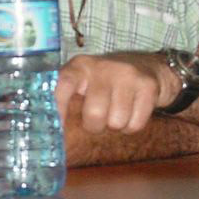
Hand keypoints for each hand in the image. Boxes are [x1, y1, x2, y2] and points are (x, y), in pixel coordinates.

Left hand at [56, 52, 175, 134]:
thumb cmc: (108, 81)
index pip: (64, 84)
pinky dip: (132, 126)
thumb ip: (68, 98)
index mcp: (81, 66)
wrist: (149, 66)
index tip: (57, 129)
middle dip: (95, 125)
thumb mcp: (85, 81)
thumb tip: (49, 132)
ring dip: (115, 126)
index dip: (58, 107)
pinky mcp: (148, 86)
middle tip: (99, 118)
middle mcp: (103, 67)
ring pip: (116, 122)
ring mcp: (127, 74)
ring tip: (117, 111)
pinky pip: (135, 124)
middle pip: (94, 114)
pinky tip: (132, 111)